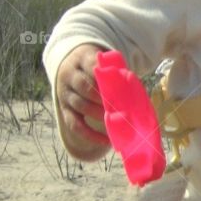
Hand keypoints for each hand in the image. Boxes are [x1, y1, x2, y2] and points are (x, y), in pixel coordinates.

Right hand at [55, 43, 111, 159]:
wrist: (72, 66)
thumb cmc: (97, 69)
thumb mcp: (103, 63)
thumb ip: (117, 73)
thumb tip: (136, 87)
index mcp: (82, 59)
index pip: (92, 66)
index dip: (105, 77)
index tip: (120, 87)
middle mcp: (69, 76)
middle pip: (84, 86)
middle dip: (103, 98)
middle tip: (120, 107)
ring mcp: (65, 93)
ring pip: (79, 105)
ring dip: (98, 115)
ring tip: (116, 121)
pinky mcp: (64, 110)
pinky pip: (74, 124)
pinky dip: (90, 134)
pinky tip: (106, 140)